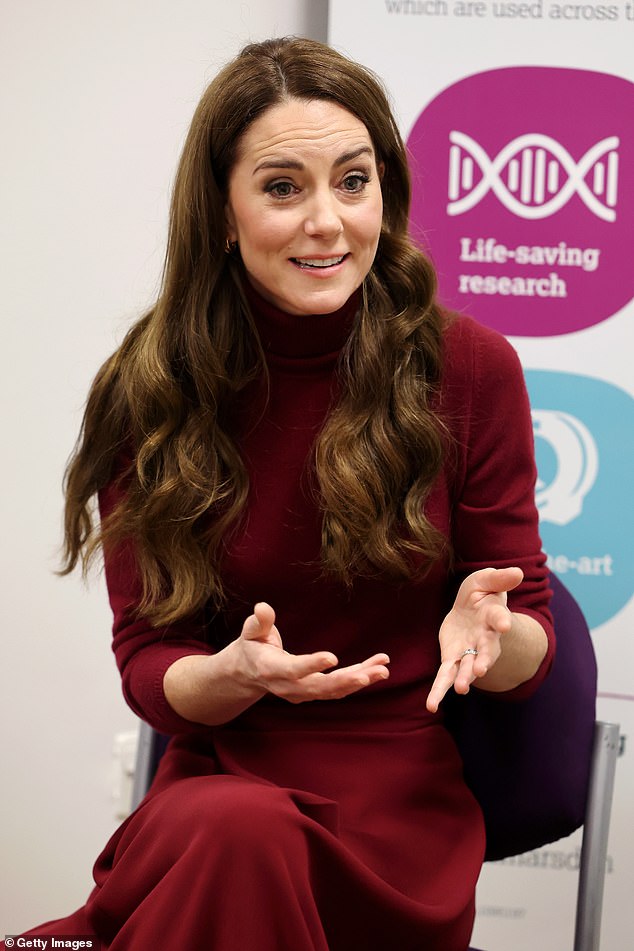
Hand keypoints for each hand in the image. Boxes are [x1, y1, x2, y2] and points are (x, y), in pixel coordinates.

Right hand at [235, 602, 389, 702]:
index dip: (311, 665)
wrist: (248, 674)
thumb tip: (263, 607)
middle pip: (319, 687)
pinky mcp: (313, 693)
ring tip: (382, 670)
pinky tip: (377, 668)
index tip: (332, 657)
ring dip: (359, 680)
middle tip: (371, 673)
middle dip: (346, 681)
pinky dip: (358, 679)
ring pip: (333, 690)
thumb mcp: (251, 632)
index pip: (293, 669)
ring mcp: (302, 693)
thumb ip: (259, 621)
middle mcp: (288, 686)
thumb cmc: (252, 646)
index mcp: (271, 669)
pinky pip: (338, 689)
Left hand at [426, 567, 522, 712]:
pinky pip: (446, 677)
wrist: (469, 611)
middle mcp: (485, 639)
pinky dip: (439, 691)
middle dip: (485, 660)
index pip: (500, 618)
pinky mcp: (452, 659)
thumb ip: (499, 578)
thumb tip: (518, 572)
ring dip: (465, 678)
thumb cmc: (480, 595)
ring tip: (462, 689)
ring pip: (468, 668)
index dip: (503, 621)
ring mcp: (469, 652)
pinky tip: (431, 706)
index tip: (505, 625)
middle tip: (482, 669)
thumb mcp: (485, 581)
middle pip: (487, 651)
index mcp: (494, 617)